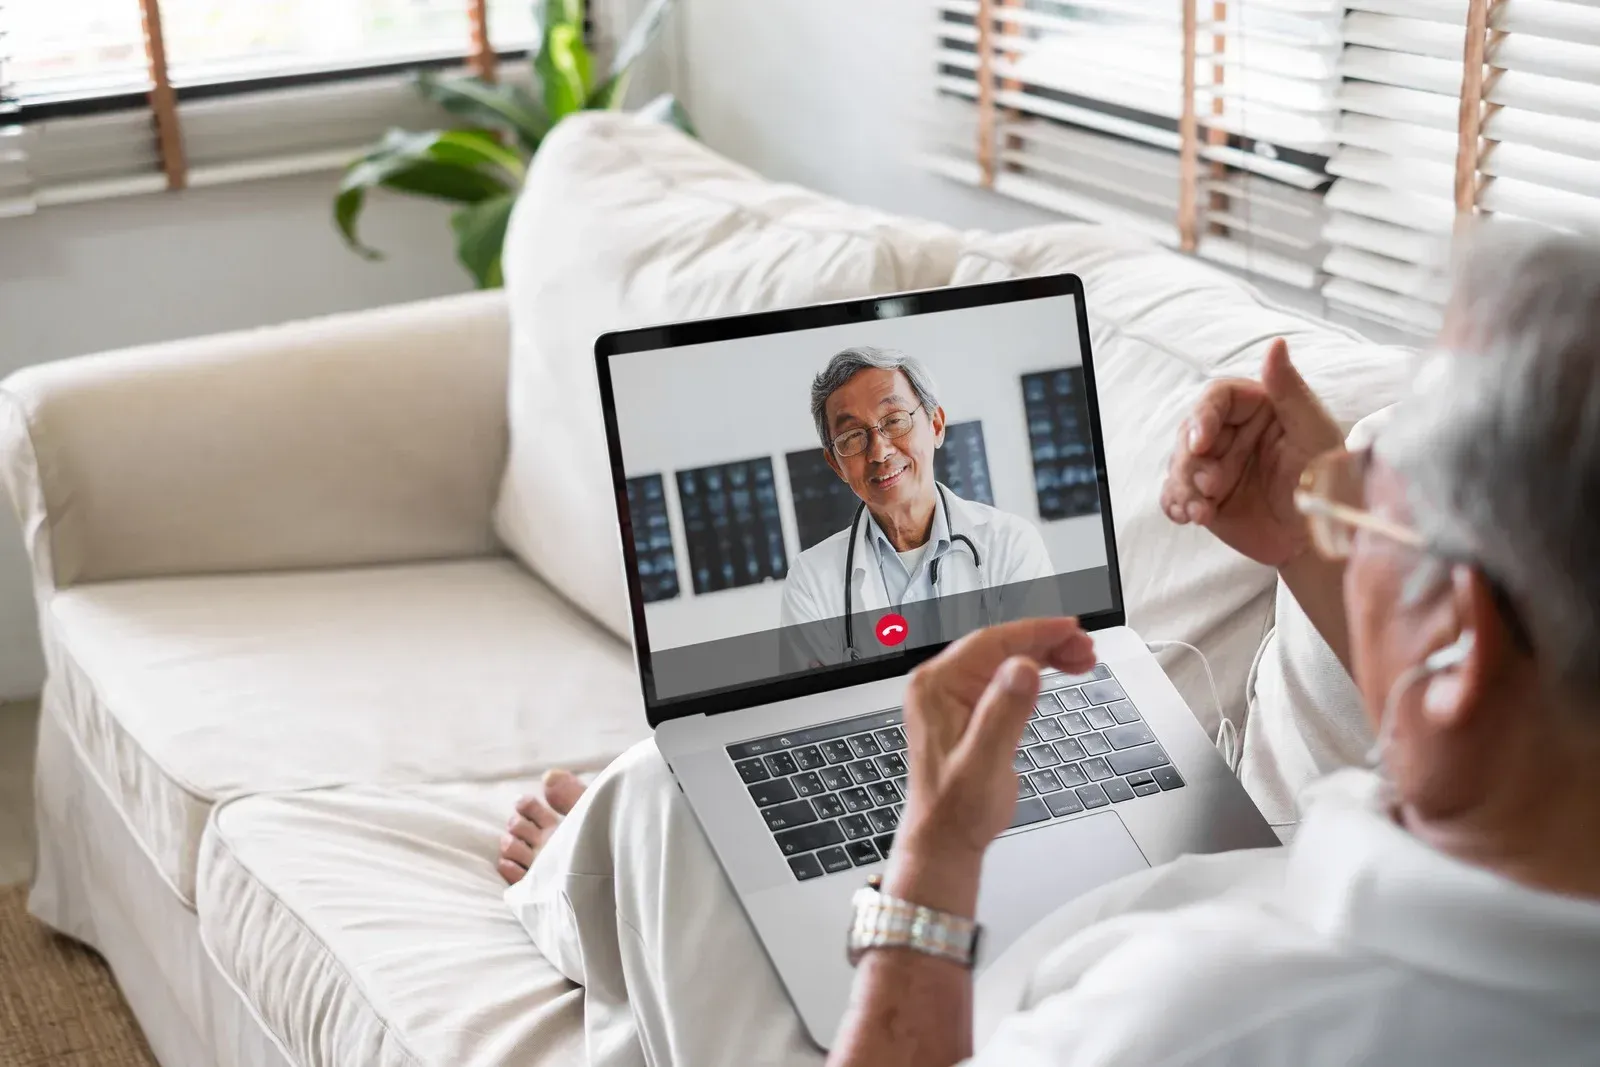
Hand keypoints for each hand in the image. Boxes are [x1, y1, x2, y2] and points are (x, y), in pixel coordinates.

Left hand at [889, 618, 1096, 914]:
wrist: (945, 839)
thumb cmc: (956, 809)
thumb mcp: (984, 762)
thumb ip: (1003, 714)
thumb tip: (1022, 669)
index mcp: (936, 687)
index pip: (991, 642)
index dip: (1035, 632)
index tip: (1070, 629)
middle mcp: (941, 685)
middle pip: (1000, 646)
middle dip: (1046, 642)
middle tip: (1086, 649)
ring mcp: (954, 696)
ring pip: (1005, 659)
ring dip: (1044, 655)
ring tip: (1082, 659)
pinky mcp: (968, 710)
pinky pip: (1004, 678)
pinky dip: (1033, 672)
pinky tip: (1057, 672)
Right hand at [1160, 338, 1344, 567]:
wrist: (1321, 538)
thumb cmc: (1327, 480)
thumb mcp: (1314, 431)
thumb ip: (1290, 389)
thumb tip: (1276, 343)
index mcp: (1256, 410)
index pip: (1216, 398)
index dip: (1202, 416)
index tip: (1200, 442)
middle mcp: (1231, 435)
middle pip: (1189, 433)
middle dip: (1191, 461)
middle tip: (1211, 485)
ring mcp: (1215, 467)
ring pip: (1178, 465)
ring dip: (1183, 486)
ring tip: (1202, 510)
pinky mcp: (1205, 498)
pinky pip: (1174, 495)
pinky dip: (1175, 504)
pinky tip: (1189, 516)